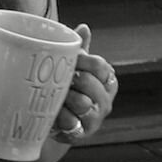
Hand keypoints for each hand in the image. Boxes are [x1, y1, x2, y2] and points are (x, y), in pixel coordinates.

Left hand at [52, 24, 117, 145]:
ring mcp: (95, 119)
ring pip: (83, 103)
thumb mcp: (74, 67)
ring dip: (66, 97)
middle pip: (90, 84)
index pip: (100, 66)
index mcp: (108, 81)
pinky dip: (60, 115)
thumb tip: (83, 27)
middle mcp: (105, 101)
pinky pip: (71, 122)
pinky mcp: (82, 133)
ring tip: (55, 93)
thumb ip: (79, 49)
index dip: (83, 60)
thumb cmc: (67, 87)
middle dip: (72, 79)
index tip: (69, 58)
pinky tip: (53, 111)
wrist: (53, 119)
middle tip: (58, 76)